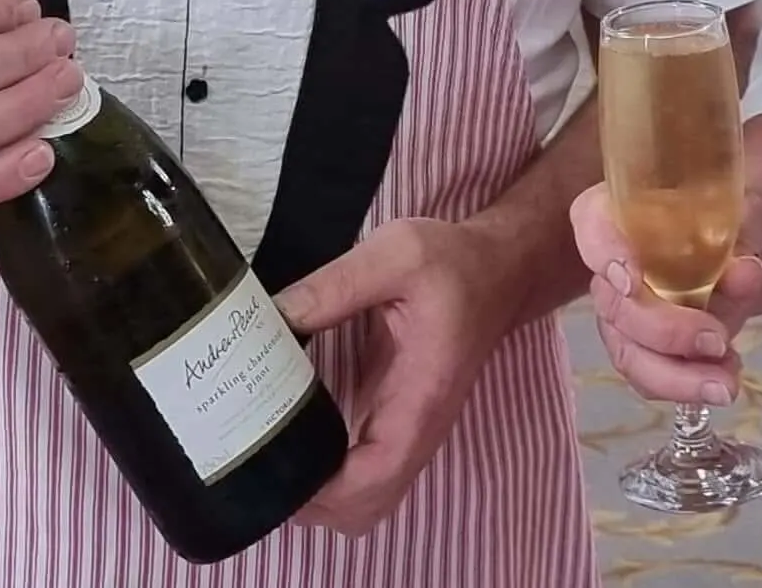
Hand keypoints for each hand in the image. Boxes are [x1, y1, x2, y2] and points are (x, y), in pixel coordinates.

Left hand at [274, 216, 523, 536]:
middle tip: (265, 468)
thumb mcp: (396, 254)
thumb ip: (336, 284)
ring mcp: (412, 430)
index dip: (329, 492)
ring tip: (275, 463)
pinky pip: (368, 472)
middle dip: (318, 506)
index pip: (378, 473)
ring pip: (370, 499)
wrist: (497, 270)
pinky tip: (300, 445)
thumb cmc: (454, 264)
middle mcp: (420, 426)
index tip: (281, 476)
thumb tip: (276, 315)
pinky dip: (335, 477)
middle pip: (370, 507)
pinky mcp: (401, 421)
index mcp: (421, 395)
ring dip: (326, 499)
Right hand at [569, 184, 761, 407]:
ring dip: (675, 377)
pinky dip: (686, 386)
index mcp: (620, 214)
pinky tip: (724, 376)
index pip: (592, 225)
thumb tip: (746, 271)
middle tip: (717, 340)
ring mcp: (621, 313)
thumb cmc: (729, 224)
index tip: (632, 281)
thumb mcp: (745, 220)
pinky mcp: (641, 349)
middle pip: (614, 305)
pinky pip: (649, 377)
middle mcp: (610, 266)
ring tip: (725, 384)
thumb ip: (744, 242)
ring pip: (627, 352)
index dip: (605, 254)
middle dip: (664, 332)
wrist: (741, 254)